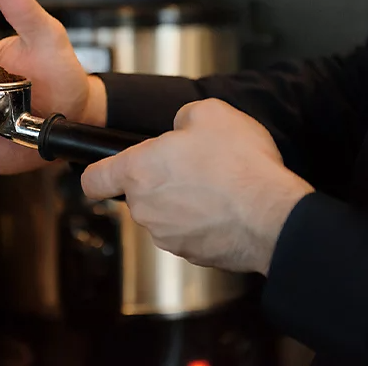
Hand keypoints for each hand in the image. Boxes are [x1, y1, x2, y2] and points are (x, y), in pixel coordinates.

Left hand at [82, 98, 313, 274]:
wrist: (274, 215)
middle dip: (160, 179)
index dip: (96, 174)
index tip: (102, 174)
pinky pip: (189, 232)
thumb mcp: (209, 113)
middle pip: (137, 193)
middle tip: (192, 165)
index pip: (93, 180)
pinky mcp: (192, 255)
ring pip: (165, 213)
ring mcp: (167, 235)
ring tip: (216, 185)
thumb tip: (179, 130)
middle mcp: (145, 208)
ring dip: (182, 201)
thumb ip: (181, 118)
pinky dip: (202, 222)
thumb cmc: (239, 165)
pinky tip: (227, 207)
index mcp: (139, 171)